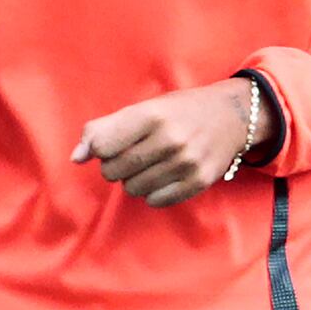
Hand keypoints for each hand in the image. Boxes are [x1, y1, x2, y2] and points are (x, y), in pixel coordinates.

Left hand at [74, 78, 267, 207]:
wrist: (234, 116)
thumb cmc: (180, 111)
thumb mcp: (143, 109)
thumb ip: (103, 129)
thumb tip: (76, 158)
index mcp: (151, 116)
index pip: (101, 147)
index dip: (100, 149)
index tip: (115, 143)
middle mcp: (169, 139)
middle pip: (114, 171)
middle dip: (115, 166)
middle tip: (134, 155)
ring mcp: (186, 162)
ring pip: (133, 189)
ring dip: (135, 180)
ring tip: (151, 165)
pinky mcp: (199, 181)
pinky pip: (156, 200)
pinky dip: (153, 192)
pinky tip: (164, 176)